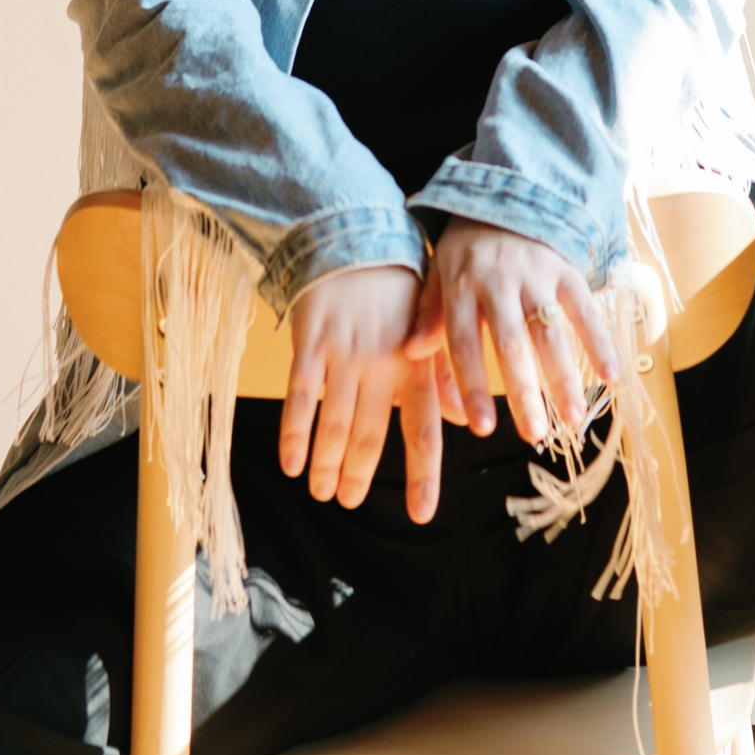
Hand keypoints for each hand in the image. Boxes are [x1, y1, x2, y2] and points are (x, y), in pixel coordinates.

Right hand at [280, 265, 446, 519]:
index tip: (421, 514)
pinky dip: (295, 432)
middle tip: (349, 502)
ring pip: (336, 422)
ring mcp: (346, 355)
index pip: (423, 431)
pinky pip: (301, 396)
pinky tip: (291, 462)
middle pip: (373, 434)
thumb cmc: (395, 294)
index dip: (422, 474)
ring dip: (327, 463)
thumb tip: (463, 422)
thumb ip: (440, 379)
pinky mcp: (311, 343)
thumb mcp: (428, 332)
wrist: (355, 240)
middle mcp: (384, 365)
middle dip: (360, 475)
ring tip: (322, 492)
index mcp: (417, 367)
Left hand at [406, 219, 625, 447]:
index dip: (472, 387)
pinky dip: (600, 344)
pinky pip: (585, 310)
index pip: (462, 345)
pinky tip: (610, 377)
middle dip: (524, 393)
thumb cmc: (468, 248)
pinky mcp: (566, 270)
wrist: (506, 194)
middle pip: (511, 345)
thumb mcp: (438, 274)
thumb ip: (427, 315)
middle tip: (533, 434)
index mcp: (460, 287)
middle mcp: (498, 282)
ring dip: (564, 378)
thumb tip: (410, 354)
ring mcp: (536, 276)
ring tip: (572, 419)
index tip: (482, 427)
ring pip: (551, 333)